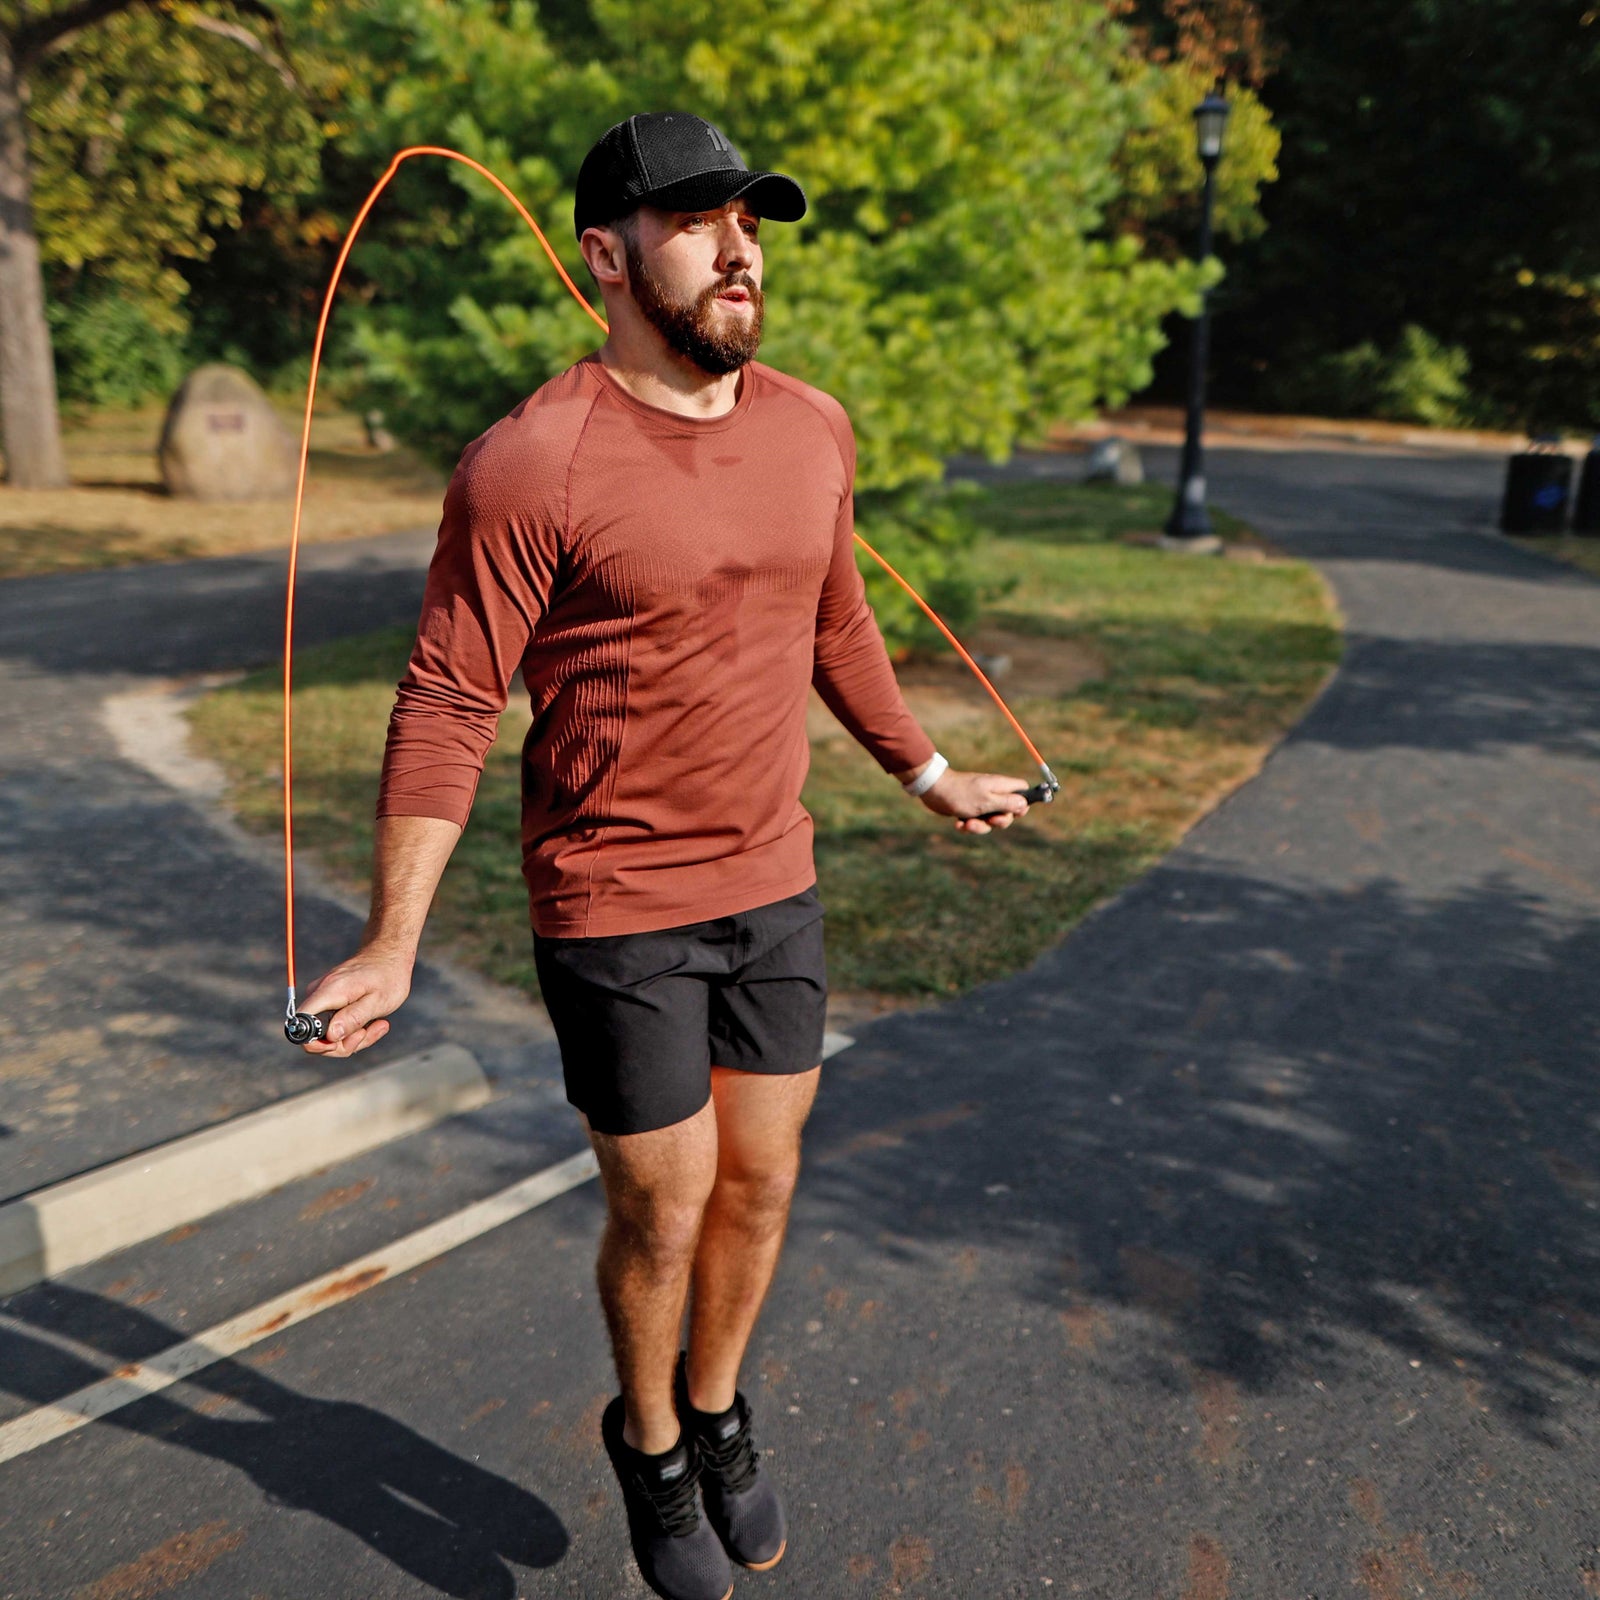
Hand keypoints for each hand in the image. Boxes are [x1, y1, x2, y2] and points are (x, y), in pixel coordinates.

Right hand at [297, 944, 413, 1057]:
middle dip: (343, 1044)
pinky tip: (376, 1023)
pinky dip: (354, 1030)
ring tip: (380, 1024)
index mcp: (328, 992)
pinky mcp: (329, 1002)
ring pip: (328, 1034)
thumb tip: (331, 1036)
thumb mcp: (377, 1001)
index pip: (301, 1024)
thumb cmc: (387, 976)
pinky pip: (335, 1026)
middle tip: (368, 1033)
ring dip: (353, 1038)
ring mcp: (323, 998)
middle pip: (315, 1036)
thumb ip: (353, 1018)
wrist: (390, 955)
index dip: (317, 1043)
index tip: (342, 1043)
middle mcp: (319, 994)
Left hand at [917, 768, 1029, 834]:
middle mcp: (993, 793)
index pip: (1022, 791)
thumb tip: (1024, 804)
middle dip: (999, 821)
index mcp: (1000, 786)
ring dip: (980, 827)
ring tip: (968, 824)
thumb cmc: (961, 794)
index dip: (1023, 803)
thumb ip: (1007, 803)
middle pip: (1008, 812)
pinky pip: (976, 822)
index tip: (1017, 813)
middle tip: (990, 820)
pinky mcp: (969, 809)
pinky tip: (958, 824)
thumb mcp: (987, 801)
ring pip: (990, 821)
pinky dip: (968, 826)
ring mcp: (981, 801)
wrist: (933, 791)